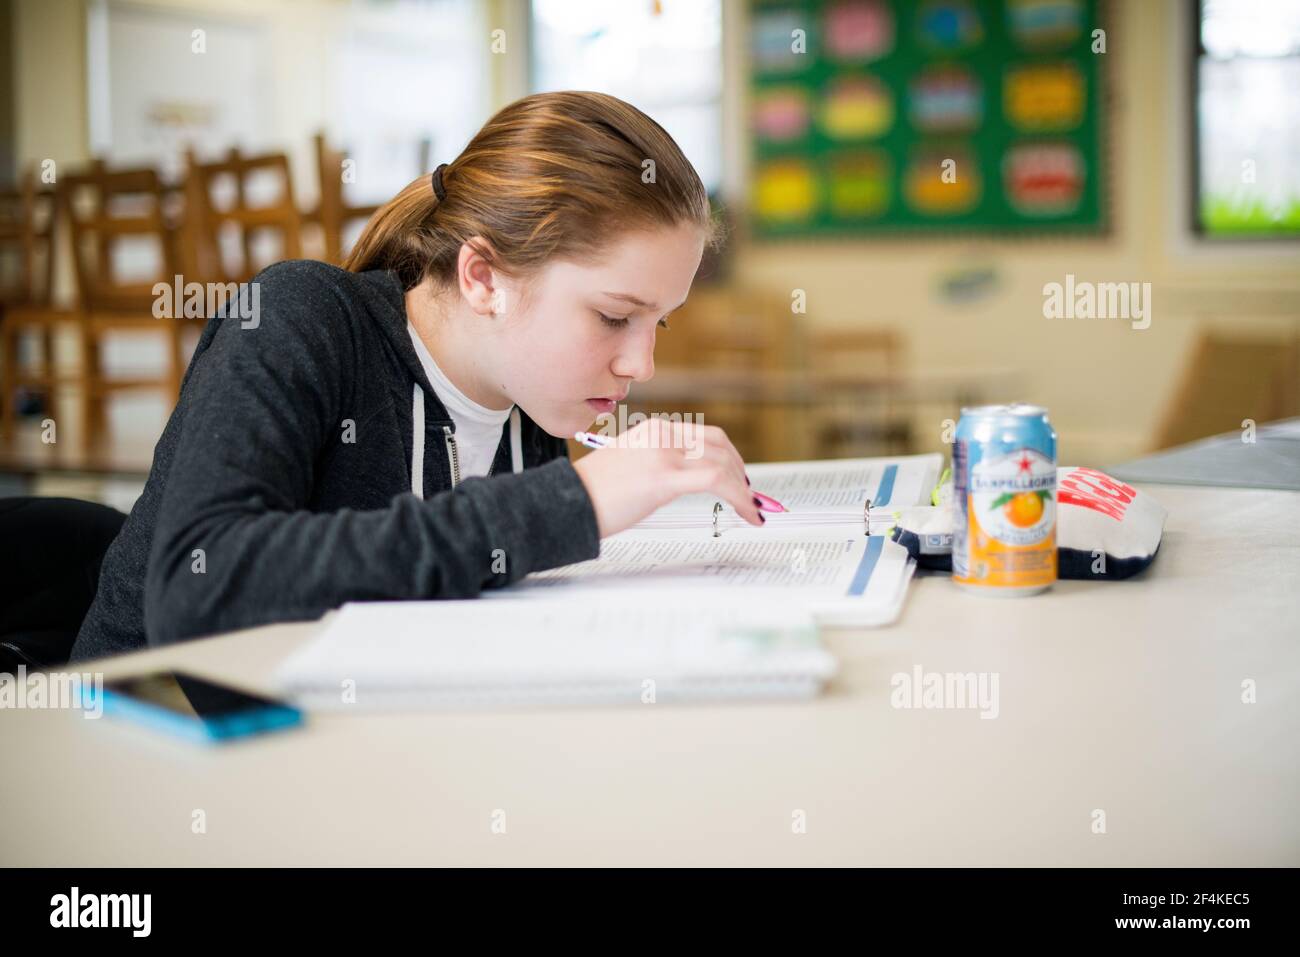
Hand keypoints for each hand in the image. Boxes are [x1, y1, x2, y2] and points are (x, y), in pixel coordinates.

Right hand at [571, 418, 765, 537]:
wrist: (566, 501)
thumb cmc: (591, 492)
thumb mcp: (629, 465)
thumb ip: (656, 464)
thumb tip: (682, 480)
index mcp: (653, 430)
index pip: (705, 436)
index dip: (730, 457)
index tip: (738, 478)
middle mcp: (661, 435)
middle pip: (720, 446)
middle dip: (741, 472)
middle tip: (750, 496)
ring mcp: (663, 454)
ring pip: (722, 463)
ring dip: (744, 489)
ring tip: (751, 510)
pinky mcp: (664, 478)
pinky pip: (715, 481)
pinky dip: (739, 497)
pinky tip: (747, 513)